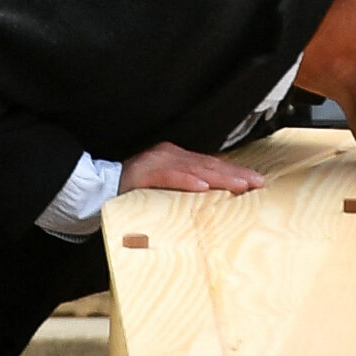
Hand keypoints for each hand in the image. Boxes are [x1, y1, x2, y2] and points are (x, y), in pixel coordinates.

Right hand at [119, 142, 265, 195]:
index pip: (212, 165)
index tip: (257, 181)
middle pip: (209, 165)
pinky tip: (203, 187)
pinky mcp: (143, 171)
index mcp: (177, 158)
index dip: (235, 172)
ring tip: (239, 186)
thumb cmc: (134, 191)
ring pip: (194, 169)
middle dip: (235, 174)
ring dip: (219, 178)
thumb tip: (214, 200)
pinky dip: (186, 181)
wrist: (99, 187)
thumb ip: (187, 189)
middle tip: (257, 183)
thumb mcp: (167, 189)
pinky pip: (168, 176)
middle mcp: (169, 154)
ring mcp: (157, 161)